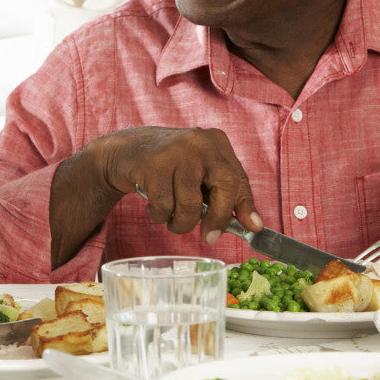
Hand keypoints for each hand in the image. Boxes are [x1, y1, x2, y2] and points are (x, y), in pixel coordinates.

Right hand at [90, 126, 259, 241]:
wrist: (126, 150)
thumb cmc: (169, 167)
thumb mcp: (199, 173)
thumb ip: (223, 194)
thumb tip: (253, 225)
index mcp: (216, 142)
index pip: (238, 179)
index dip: (245, 206)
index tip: (252, 228)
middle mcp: (200, 143)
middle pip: (224, 188)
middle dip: (217, 219)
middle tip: (209, 237)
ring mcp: (177, 152)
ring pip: (190, 205)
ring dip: (180, 222)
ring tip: (171, 218)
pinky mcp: (153, 164)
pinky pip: (163, 206)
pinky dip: (159, 215)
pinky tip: (153, 205)